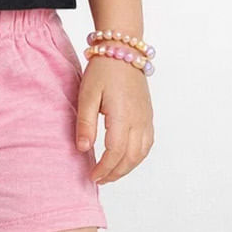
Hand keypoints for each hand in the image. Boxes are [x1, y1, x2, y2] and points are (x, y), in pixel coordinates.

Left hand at [76, 55, 153, 184]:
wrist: (124, 50)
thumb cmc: (103, 70)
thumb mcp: (87, 95)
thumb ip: (85, 123)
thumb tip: (82, 149)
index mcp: (123, 116)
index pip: (115, 152)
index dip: (104, 168)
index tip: (92, 176)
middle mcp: (139, 120)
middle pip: (130, 157)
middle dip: (115, 173)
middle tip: (99, 180)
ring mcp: (146, 118)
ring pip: (141, 153)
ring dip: (127, 167)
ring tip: (110, 174)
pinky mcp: (148, 115)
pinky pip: (147, 143)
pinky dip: (137, 157)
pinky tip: (126, 159)